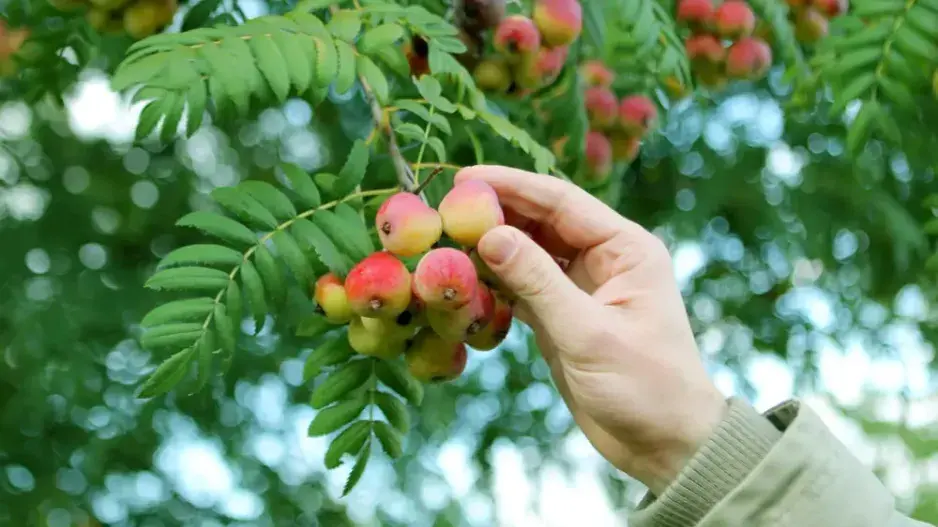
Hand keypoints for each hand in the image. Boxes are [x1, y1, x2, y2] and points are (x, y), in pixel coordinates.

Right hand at [456, 166, 726, 494]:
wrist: (665, 445)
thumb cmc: (645, 386)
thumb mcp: (589, 333)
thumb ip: (538, 282)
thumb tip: (489, 236)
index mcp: (625, 247)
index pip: (560, 201)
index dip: (512, 185)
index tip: (462, 178)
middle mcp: (603, 258)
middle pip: (540, 222)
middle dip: (494, 214)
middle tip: (441, 210)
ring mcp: (580, 288)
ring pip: (527, 254)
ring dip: (489, 249)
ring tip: (443, 240)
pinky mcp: (562, 317)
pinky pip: (522, 288)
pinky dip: (494, 284)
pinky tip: (463, 280)